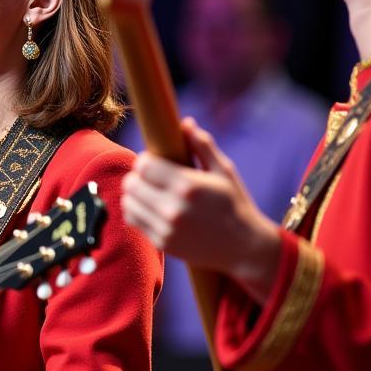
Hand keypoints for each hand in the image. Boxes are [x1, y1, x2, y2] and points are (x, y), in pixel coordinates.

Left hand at [121, 117, 281, 302]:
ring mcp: (166, 228)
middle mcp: (174, 208)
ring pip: (127, 202)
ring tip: (149, 191)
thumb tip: (185, 122)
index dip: (146, 160)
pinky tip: (149, 207)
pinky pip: (132, 220)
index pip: (144, 165)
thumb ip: (203, 145)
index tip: (154, 161)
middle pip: (131, 183)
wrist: (243, 247)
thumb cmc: (234, 203)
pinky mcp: (162, 242)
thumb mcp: (225, 171)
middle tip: (150, 176)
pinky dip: (136, 210)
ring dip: (134, 193)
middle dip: (137, 175)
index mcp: (188, 186)